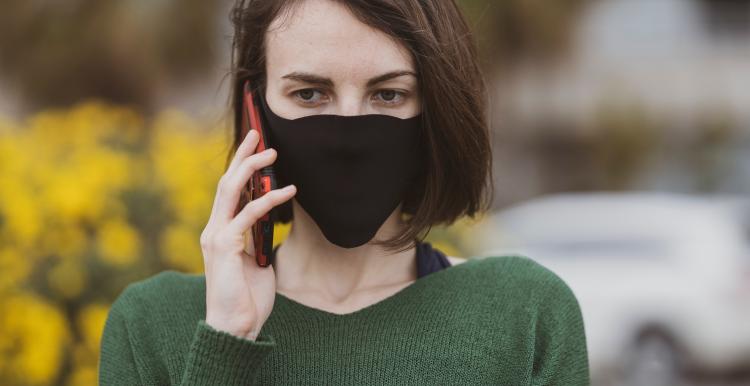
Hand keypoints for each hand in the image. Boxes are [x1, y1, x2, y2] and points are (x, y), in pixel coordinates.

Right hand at [199, 129, 295, 339]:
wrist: (236, 327)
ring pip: (231, 190)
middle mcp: (214, 230)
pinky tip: (287, 191)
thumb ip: (258, 240)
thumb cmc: (247, 298)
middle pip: (226, 183)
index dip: (239, 166)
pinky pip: (248, 215)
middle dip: (242, 156)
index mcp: (221, 232)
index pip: (229, 192)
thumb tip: (271, 222)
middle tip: (259, 134)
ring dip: (251, 168)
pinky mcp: (224, 246)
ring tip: (272, 153)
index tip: (254, 146)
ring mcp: (216, 236)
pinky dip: (268, 200)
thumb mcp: (257, 262)